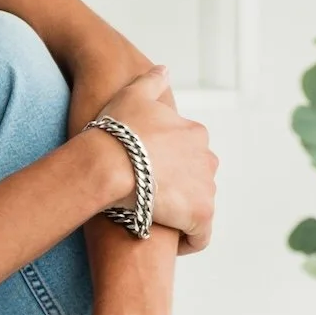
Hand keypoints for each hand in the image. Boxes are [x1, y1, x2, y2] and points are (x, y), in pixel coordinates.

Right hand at [93, 66, 216, 255]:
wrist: (107, 163)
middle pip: (197, 179)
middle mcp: (208, 158)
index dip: (170, 168)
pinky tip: (168, 244)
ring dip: (181, 214)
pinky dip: (189, 242)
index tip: (149, 176)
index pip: (190, 154)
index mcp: (195, 133)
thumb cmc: (114, 130)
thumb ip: (152, 81)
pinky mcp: (201, 214)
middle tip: (149, 200)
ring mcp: (206, 187)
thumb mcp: (132, 94)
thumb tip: (166, 70)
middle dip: (178, 190)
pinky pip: (201, 236)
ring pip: (199, 206)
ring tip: (154, 221)